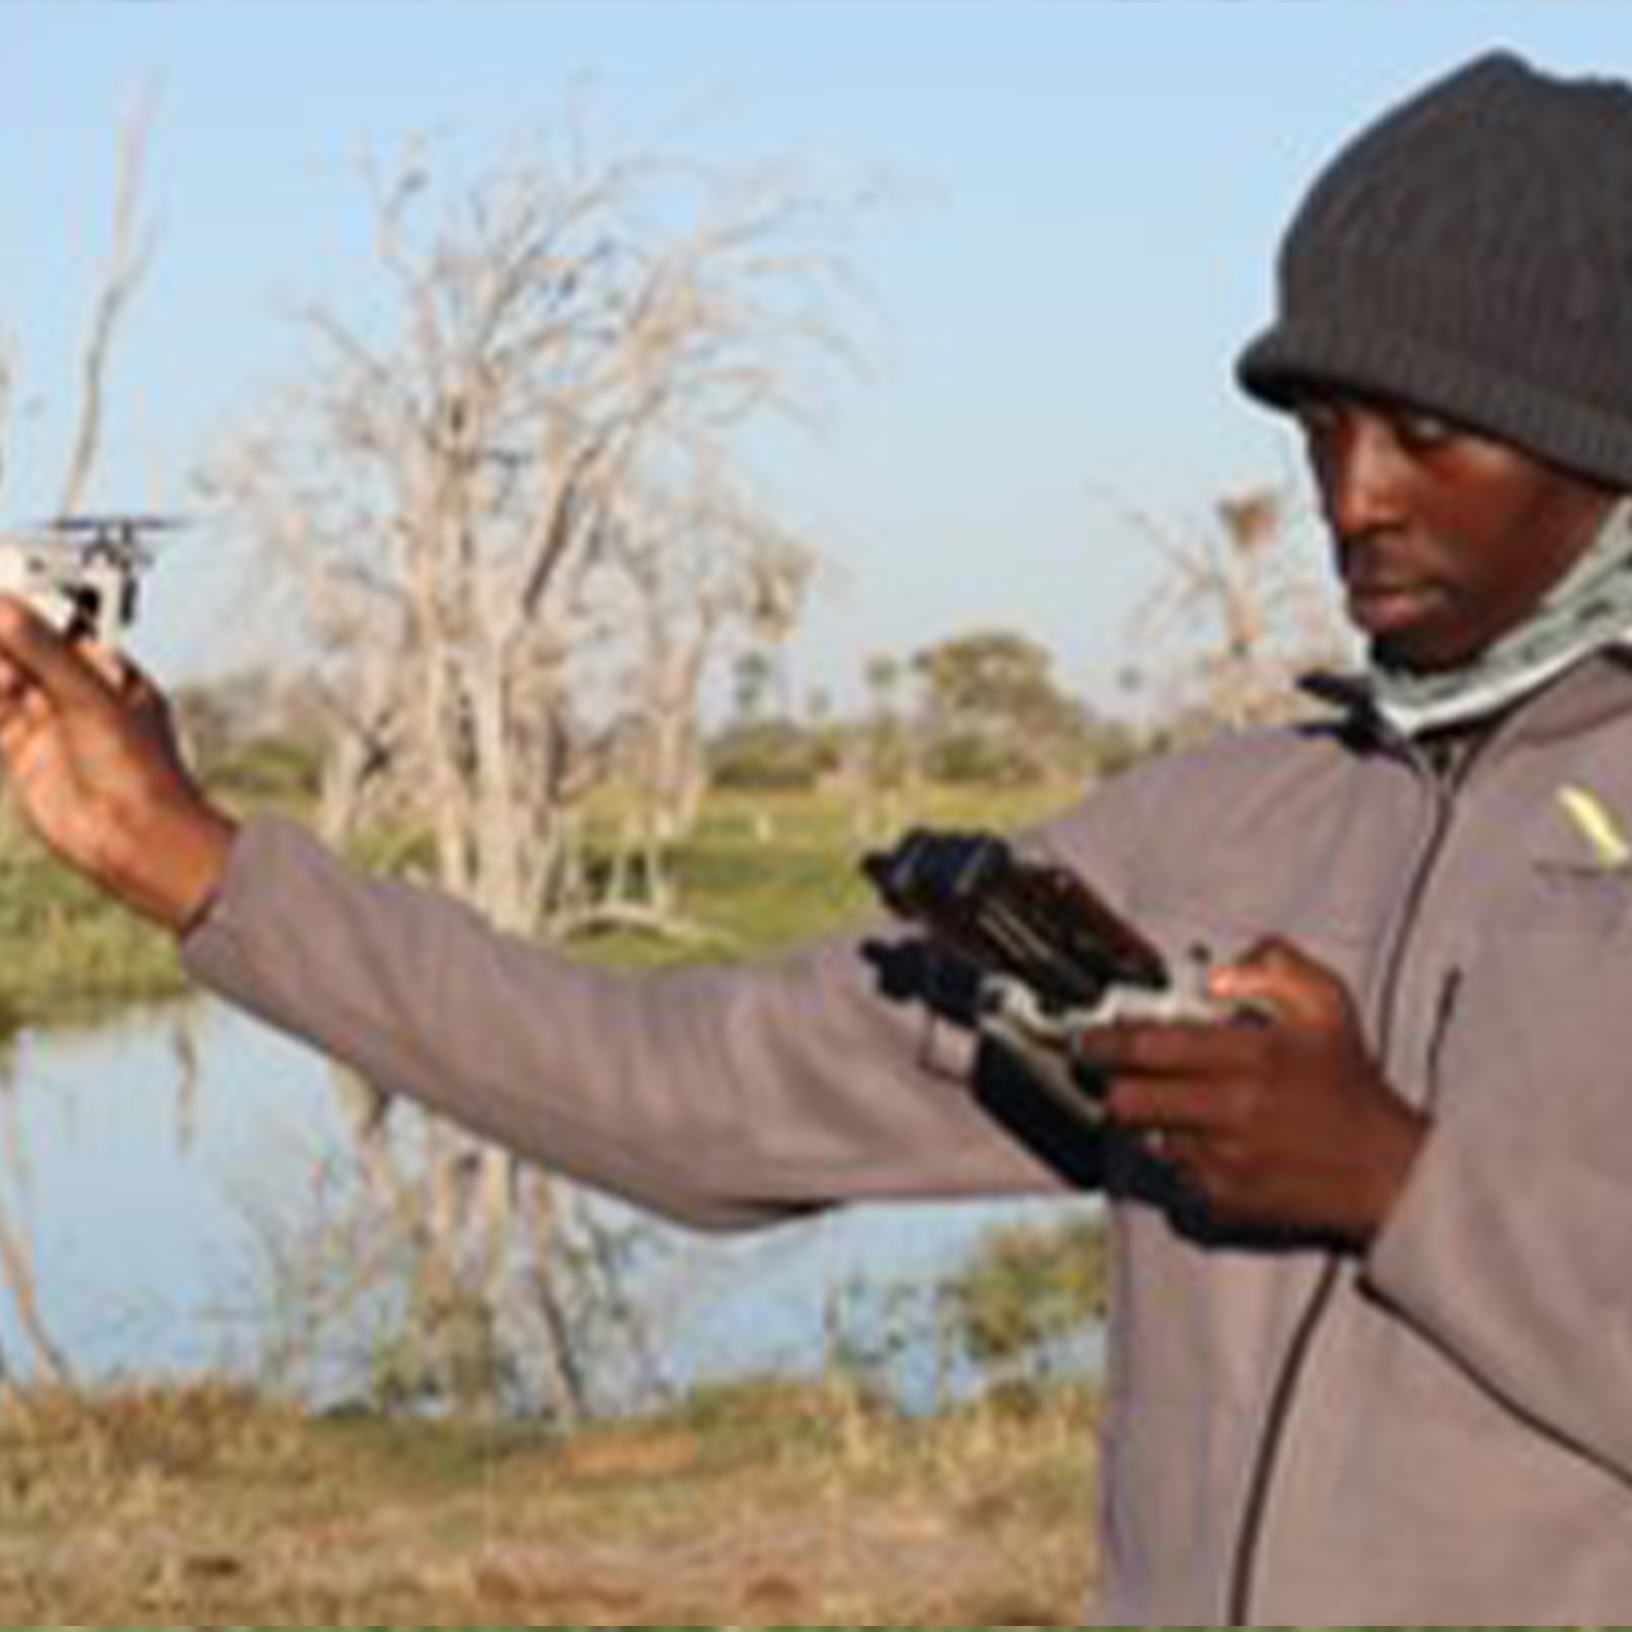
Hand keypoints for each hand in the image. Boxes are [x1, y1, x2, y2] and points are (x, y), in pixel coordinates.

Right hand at [0, 595, 237, 932]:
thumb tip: (2, 608)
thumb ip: (44, 654)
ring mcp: (49, 721)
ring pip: (2, 677)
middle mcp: (78, 691)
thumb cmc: (139, 768)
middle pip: (25, 647)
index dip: (25, 602)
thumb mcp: (91, 702)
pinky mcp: (22, 752)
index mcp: (111, 670)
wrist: (137, 840)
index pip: (60, 622)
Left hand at [1079, 937, 1428, 1244]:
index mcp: (1249, 1058)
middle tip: (1115, 1073)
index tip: (1086, 1037)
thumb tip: (1218, 975)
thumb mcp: (1327, 1005)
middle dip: (1114, 1083)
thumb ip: (1275, 968)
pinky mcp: (1222, 1200)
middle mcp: (1228, 1111)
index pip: (1148, 1047)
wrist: (1385, 1171)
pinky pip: (1173, 1173)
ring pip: (1147, 1136)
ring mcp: (1221, 1161)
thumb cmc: (1349, 1085)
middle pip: (1126, 1100)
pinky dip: (1180, 1156)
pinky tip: (1209, 1140)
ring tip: (1184, 1106)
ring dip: (1153, 1120)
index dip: (1105, 1041)